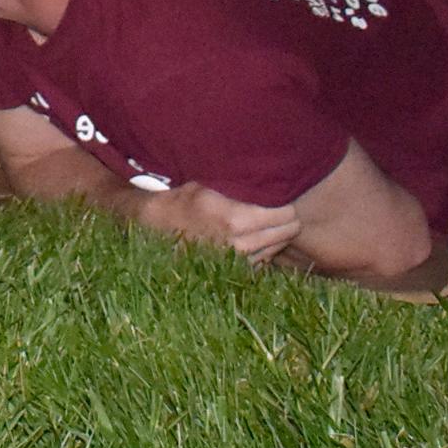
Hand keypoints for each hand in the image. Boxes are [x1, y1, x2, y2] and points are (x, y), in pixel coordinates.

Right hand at [141, 182, 301, 264]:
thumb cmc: (185, 201)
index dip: (285, 203)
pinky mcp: (237, 271)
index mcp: (237, 219)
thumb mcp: (211, 184)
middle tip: (276, 208)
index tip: (279, 196)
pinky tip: (252, 236)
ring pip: (279, 246)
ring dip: (276, 234)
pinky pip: (266, 258)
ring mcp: (240, 261)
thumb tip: (273, 176)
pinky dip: (265, 247)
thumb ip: (242, 185)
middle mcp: (242, 244)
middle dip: (286, 219)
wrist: (159, 230)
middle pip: (288, 231)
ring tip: (262, 221)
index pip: (286, 214)